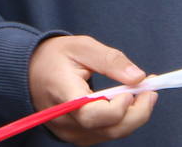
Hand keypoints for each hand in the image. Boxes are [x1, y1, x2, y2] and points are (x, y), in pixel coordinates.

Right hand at [29, 35, 155, 144]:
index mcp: (62, 94)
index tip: (134, 89)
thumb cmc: (55, 56)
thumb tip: (138, 77)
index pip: (91, 114)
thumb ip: (110, 60)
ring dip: (133, 117)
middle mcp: (64, 120)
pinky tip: (129, 103)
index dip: (117, 107)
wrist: (29, 72)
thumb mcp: (82, 46)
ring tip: (144, 93)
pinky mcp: (76, 134)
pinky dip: (122, 121)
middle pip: (107, 130)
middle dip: (137, 113)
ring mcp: (69, 131)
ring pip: (110, 134)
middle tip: (151, 91)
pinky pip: (105, 134)